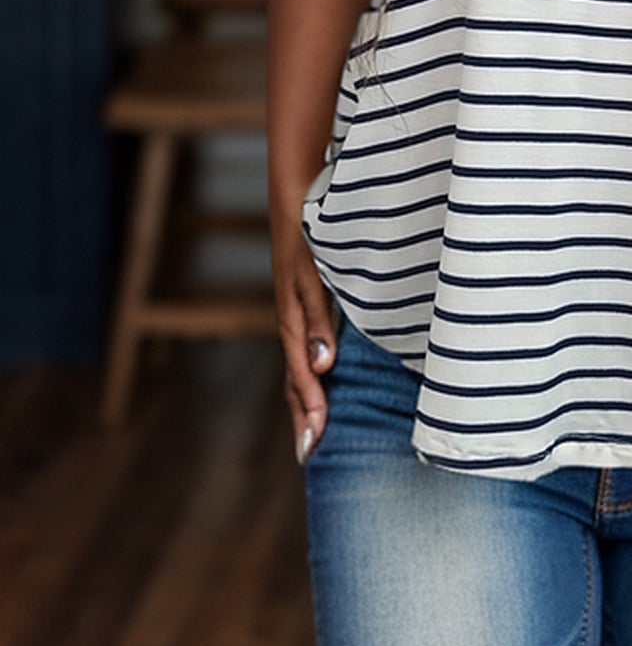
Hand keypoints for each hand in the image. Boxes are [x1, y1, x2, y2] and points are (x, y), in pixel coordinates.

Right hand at [272, 207, 337, 464]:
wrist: (296, 189)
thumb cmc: (307, 230)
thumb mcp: (312, 273)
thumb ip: (317, 317)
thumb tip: (322, 367)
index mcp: (294, 318)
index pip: (301, 375)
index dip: (309, 410)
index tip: (314, 446)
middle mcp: (294, 319)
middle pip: (296, 378)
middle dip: (303, 416)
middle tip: (309, 457)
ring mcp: (298, 310)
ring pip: (301, 365)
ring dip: (306, 399)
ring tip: (313, 433)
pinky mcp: (306, 299)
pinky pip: (307, 345)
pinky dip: (312, 372)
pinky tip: (323, 381)